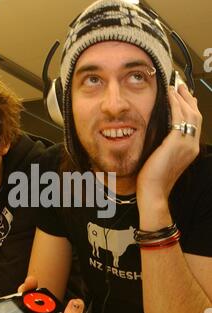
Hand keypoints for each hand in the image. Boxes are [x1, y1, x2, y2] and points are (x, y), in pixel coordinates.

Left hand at [137, 84, 201, 205]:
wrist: (153, 191)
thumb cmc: (153, 179)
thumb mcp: (162, 159)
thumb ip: (165, 145)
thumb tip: (161, 135)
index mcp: (190, 150)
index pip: (194, 124)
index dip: (190, 108)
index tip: (184, 96)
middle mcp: (192, 146)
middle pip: (196, 115)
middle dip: (189, 98)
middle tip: (181, 85)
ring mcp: (187, 144)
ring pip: (190, 114)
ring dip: (182, 97)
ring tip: (175, 86)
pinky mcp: (177, 142)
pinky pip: (179, 117)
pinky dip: (175, 104)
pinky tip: (169, 95)